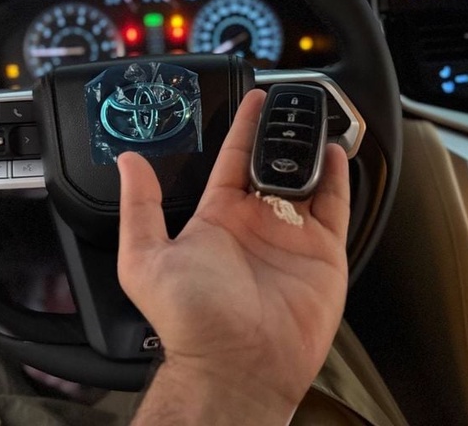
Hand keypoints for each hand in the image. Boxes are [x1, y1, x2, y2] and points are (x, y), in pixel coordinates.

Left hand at [117, 88, 349, 424]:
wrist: (237, 366)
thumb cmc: (190, 321)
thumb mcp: (146, 257)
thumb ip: (139, 207)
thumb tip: (127, 163)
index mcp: (218, 217)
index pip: (233, 158)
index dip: (245, 127)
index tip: (255, 99)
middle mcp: (256, 222)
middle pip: (273, 163)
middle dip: (282, 132)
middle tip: (292, 102)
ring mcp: (291, 236)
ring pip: (307, 178)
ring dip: (311, 148)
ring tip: (316, 117)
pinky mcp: (322, 252)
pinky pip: (334, 206)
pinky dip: (339, 178)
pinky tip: (337, 153)